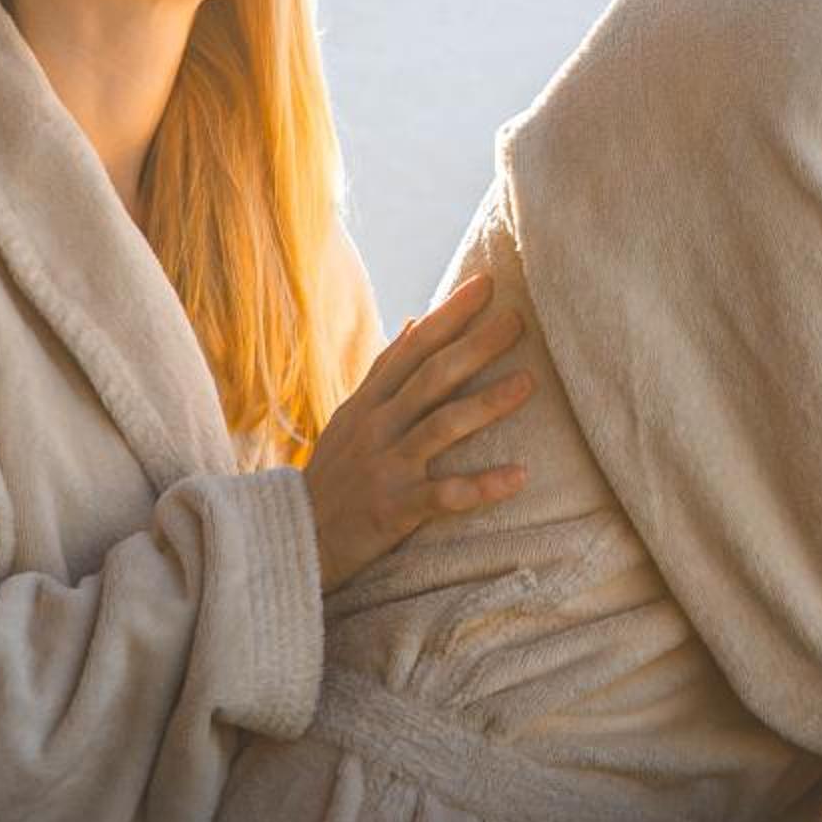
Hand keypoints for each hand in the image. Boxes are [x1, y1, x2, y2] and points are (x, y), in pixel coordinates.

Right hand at [302, 272, 532, 590]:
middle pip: (432, 377)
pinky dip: (481, 486)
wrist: (291, 538)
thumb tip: (414, 320)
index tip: (486, 283)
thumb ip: (384, 372)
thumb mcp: (350, 416)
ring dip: (487, 403)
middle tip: (519, 320)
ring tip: (529, 382)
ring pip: (441, 427)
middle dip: (476, 345)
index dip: (449, 315)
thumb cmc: (333, 474)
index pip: (413, 348)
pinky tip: (519, 476)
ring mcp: (387, 467)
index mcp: (370, 403)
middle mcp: (378, 427)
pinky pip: (444, 495)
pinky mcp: (395, 509)